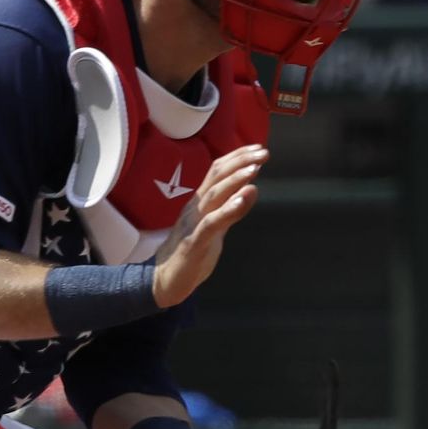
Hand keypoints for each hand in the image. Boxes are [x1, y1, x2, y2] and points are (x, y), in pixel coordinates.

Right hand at [152, 145, 265, 307]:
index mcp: (199, 202)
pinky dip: (227, 210)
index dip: (237, 157)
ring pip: (213, 195)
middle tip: (262, 153)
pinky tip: (241, 201)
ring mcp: (193, 223)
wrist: (165, 280)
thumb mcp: (216, 227)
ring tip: (254, 170)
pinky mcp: (194, 243)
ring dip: (235, 181)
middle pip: (216, 177)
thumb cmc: (192, 250)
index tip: (258, 148)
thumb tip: (252, 188)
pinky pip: (210, 223)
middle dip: (240, 162)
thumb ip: (232, 208)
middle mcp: (195, 207)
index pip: (217, 171)